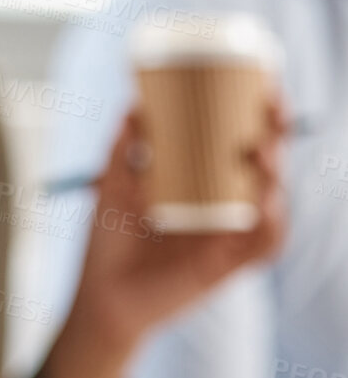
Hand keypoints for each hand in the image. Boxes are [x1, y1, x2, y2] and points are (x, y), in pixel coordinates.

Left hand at [44, 100, 287, 377]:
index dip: (257, 115)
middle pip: (266, 164)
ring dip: (275, 175)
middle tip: (269, 106)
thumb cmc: (109, 239)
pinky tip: (262, 202)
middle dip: (275, 133)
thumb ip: (125, 145)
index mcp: (202, 182)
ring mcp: (229, 234)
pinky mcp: (229, 264)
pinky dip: (271, 223)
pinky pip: (265, 245)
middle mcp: (222, 205)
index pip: (240, 142)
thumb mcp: (113, 182)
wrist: (102, 295)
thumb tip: (136, 103)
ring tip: (258, 151)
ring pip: (273, 200)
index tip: (262, 82)